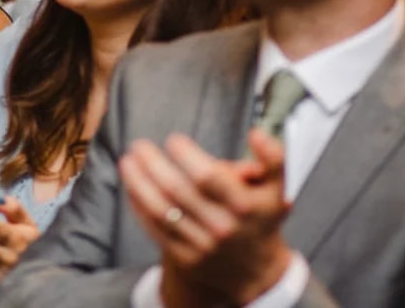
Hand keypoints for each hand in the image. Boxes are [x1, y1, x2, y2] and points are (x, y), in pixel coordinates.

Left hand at [119, 130, 292, 306]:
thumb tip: (257, 134)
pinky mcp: (186, 259)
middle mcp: (224, 227)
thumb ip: (272, 159)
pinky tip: (132, 186)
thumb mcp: (277, 189)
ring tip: (127, 161)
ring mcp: (203, 246)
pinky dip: (139, 205)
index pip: (209, 177)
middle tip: (140, 145)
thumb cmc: (260, 217)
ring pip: (162, 210)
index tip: (173, 139)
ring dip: (139, 182)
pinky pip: (155, 229)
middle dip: (154, 164)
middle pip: (179, 191)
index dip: (187, 156)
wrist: (256, 271)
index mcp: (246, 206)